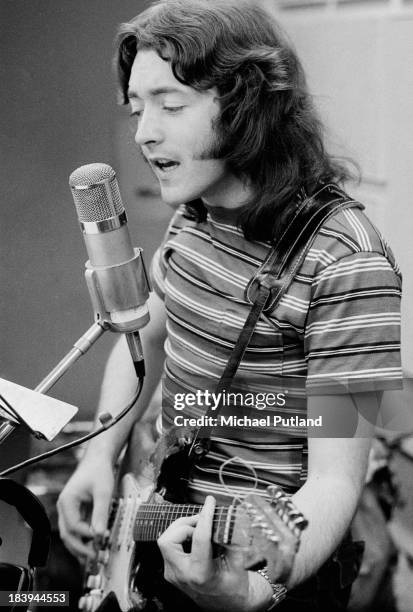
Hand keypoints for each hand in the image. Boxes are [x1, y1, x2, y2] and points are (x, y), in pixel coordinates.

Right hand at [57, 458, 114, 559]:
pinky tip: (93, 545)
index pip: (72, 526)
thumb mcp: (103, 492)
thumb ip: (100, 514)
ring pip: (69, 533)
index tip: (101, 538)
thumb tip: (100, 535)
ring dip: (79, 545)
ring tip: (93, 556)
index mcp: (67, 501)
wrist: (98, 459)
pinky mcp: (74, 510)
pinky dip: (82, 538)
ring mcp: (68, 509)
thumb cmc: (99, 472)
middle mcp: (64, 507)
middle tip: (95, 556)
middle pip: (66, 534)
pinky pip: (75, 528)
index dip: (86, 535)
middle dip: (79, 547)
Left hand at [157, 496, 272, 611]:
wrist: (228, 605)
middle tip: (202, 519)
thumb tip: (229, 516)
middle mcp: (182, 575)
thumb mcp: (238, 562)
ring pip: (165, 540)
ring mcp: (173, 574)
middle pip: (169, 539)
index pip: (199, 537)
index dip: (206, 516)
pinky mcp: (170, 571)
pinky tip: (194, 536)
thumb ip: (233, 539)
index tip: (210, 503)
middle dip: (185, 523)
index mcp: (200, 574)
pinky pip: (169, 546)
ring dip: (181, 528)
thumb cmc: (234, 587)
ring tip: (199, 527)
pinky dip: (181, 536)